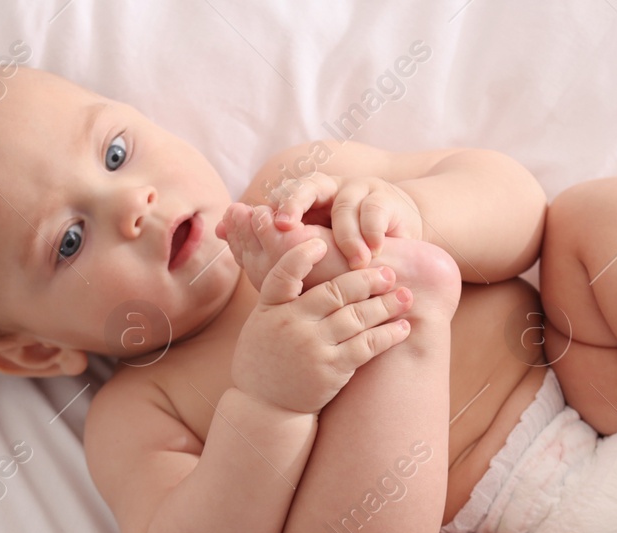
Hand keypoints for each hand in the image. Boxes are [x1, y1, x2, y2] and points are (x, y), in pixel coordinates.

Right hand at [231, 240, 412, 414]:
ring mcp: (312, 347)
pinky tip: (403, 328)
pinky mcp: (330, 370)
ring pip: (356, 317)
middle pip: (334, 292)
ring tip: (405, 296)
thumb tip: (310, 266)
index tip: (323, 244)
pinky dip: (388, 335)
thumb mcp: (262, 324)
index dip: (302, 256)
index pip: (284, 274)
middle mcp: (290, 324)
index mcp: (270, 308)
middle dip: (366, 279)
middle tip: (389, 273)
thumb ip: (283, 299)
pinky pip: (366, 346)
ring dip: (385, 305)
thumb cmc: (266, 360)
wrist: (265, 408)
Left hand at [267, 172, 423, 268]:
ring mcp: (358, 190)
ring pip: (344, 203)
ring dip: (346, 235)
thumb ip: (268, 240)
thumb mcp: (306, 247)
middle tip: (285, 227)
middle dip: (293, 203)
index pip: (281, 195)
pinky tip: (373, 251)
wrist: (395, 249)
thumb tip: (221, 231)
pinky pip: (374, 210)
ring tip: (352, 262)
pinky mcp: (386, 199)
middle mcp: (329, 189)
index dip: (269, 208)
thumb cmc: (345, 252)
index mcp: (306, 199)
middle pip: (307, 185)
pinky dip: (372, 232)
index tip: (257, 224)